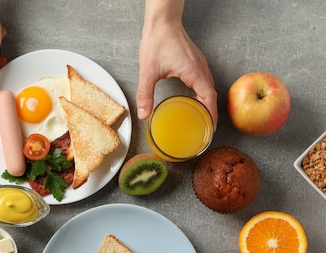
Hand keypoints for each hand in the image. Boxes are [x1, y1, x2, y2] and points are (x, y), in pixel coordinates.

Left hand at [136, 8, 217, 126]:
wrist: (162, 22)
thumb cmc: (158, 41)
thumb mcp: (148, 71)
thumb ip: (145, 94)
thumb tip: (143, 114)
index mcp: (193, 71)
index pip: (208, 97)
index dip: (211, 114)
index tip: (210, 127)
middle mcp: (200, 67)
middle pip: (211, 93)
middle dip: (209, 111)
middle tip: (205, 127)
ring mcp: (199, 63)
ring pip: (209, 86)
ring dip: (207, 102)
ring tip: (201, 116)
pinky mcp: (195, 61)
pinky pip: (204, 80)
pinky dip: (202, 92)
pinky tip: (194, 98)